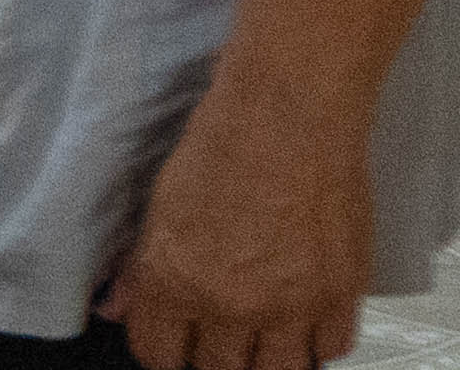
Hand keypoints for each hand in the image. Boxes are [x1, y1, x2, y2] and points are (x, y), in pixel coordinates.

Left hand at [100, 77, 374, 368]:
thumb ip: (138, 269)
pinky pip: (331, 348)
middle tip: (217, 331)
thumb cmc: (221, 145)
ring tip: (259, 333)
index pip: (159, 353)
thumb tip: (116, 308)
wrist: (289, 116)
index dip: (162, 348)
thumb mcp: (160, 205)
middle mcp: (233, 305)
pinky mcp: (343, 293)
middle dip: (212, 354)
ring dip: (265, 357)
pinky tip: (303, 320)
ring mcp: (293, 305)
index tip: (170, 339)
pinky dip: (316, 341)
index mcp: (175, 282)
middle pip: (219, 369)